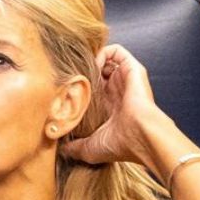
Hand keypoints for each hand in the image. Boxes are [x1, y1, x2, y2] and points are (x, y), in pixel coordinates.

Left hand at [61, 44, 165, 168]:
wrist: (141, 136)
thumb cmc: (120, 144)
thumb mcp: (90, 148)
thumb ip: (74, 146)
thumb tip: (59, 148)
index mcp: (109, 107)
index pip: (91, 89)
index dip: (77, 86)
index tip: (62, 88)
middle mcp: (117, 91)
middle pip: (97, 72)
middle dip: (81, 70)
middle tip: (67, 75)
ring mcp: (125, 79)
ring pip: (106, 60)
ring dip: (90, 59)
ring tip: (78, 67)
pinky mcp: (132, 69)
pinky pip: (118, 51)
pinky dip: (103, 52)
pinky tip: (91, 62)